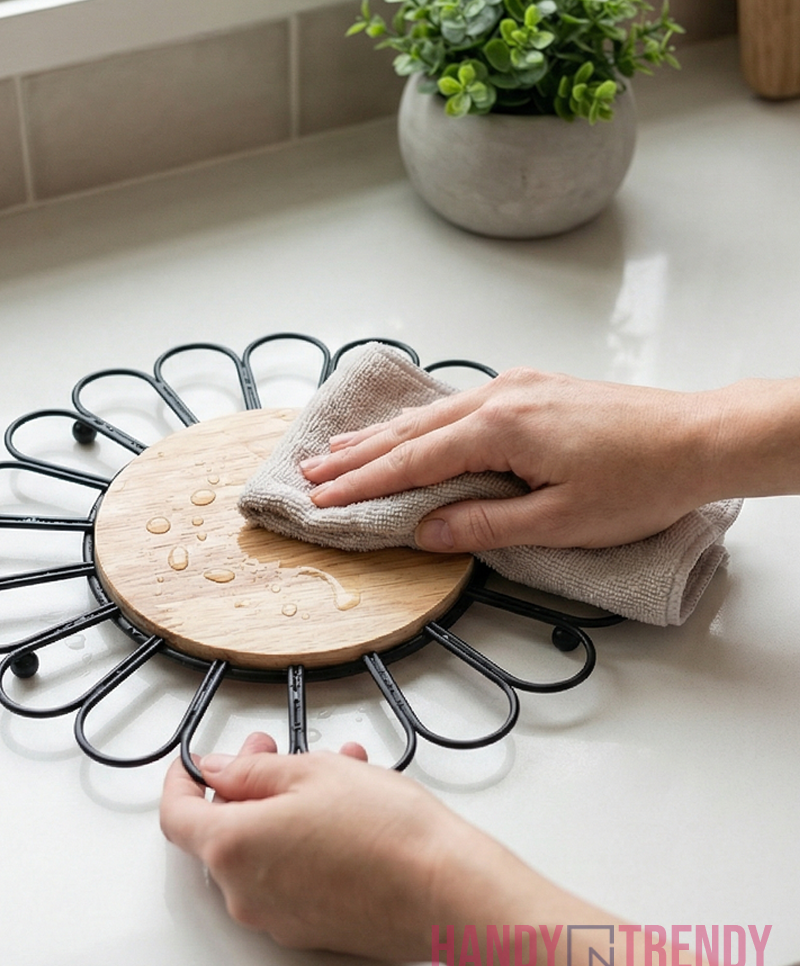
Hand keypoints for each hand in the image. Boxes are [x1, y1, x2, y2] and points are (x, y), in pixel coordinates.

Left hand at [159, 733, 521, 960]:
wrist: (446, 890)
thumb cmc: (387, 833)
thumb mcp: (312, 772)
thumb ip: (251, 770)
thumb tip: (219, 769)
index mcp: (233, 847)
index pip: (177, 814)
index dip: (182, 779)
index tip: (194, 759)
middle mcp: (245, 892)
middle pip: (221, 831)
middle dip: (243, 782)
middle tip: (270, 750)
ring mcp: (278, 917)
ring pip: (261, 849)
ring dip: (280, 804)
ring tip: (325, 769)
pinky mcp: (311, 929)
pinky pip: (288, 874)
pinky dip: (301, 837)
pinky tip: (341, 806)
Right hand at [301, 367, 719, 551]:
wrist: (699, 438)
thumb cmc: (641, 480)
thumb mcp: (559, 521)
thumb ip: (484, 524)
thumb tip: (427, 532)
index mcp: (501, 428)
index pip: (413, 461)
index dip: (363, 483)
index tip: (323, 498)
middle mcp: (501, 396)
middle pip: (411, 431)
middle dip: (358, 456)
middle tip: (312, 472)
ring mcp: (517, 387)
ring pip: (433, 413)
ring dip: (384, 434)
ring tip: (340, 448)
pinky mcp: (534, 390)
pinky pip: (460, 405)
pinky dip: (423, 422)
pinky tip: (409, 428)